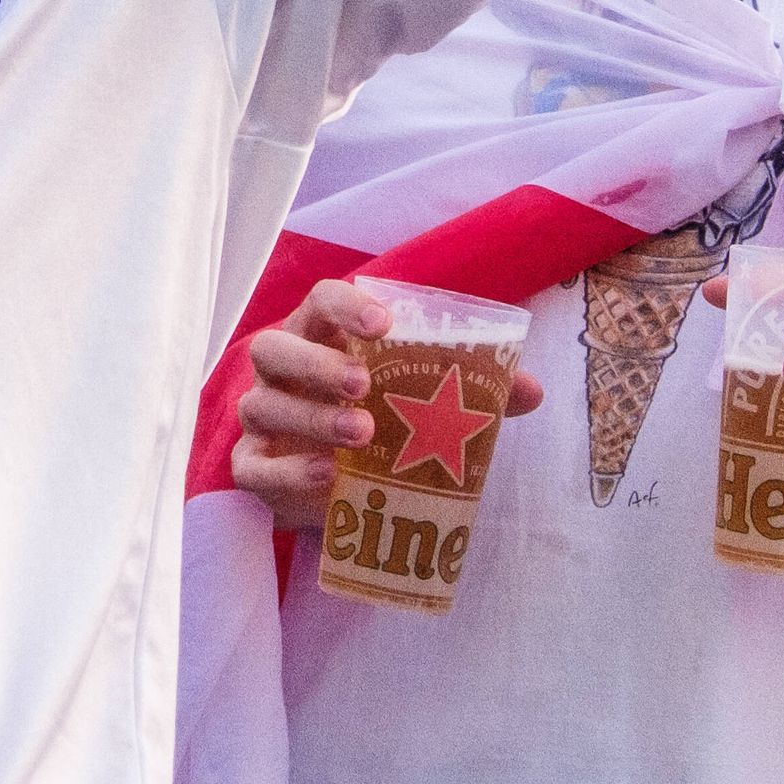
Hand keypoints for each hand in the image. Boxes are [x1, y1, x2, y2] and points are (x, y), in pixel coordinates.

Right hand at [230, 275, 547, 531]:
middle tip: (363, 385)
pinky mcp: (252, 467)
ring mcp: (260, 417)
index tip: (383, 324)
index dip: (346, 305)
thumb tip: (531, 390)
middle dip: (316, 364)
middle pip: (274, 347)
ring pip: (262, 406)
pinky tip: (327, 476)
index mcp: (320, 335)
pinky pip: (253, 468)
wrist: (328, 482)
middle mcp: (280, 369)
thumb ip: (471, 390)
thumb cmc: (376, 417)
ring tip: (360, 435)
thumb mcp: (421, 399)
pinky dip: (287, 471)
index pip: (320, 300)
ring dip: (310, 418)